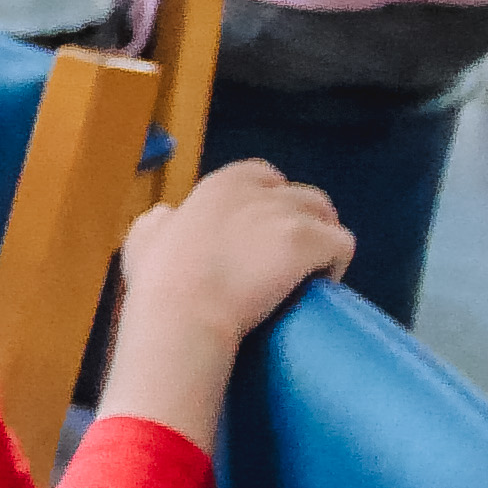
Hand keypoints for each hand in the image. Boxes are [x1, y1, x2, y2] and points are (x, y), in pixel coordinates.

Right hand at [121, 158, 354, 347]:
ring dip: (323, 243)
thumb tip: (168, 215)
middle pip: (304, 197)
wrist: (184, 311)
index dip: (271, 203)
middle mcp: (258, 191)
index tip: (262, 235)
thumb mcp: (144, 238)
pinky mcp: (309, 241)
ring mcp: (286, 214)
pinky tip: (320, 286)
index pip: (264, 176)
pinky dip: (336, 265)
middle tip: (292, 259)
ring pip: (328, 219)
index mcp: (220, 185)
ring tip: (309, 274)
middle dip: (306, 223)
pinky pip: (343, 245)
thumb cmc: (160, 280)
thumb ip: (161, 220)